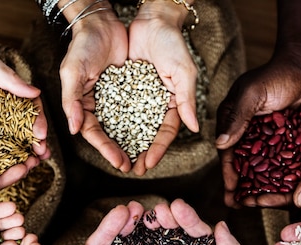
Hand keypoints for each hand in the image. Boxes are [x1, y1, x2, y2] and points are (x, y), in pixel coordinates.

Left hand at [0, 48, 48, 162]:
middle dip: (35, 144)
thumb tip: (36, 93)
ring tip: (29, 165)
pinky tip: (6, 168)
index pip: (30, 110)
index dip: (39, 123)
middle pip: (23, 129)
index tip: (41, 136)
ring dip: (21, 154)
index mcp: (7, 93)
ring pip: (8, 142)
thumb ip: (10, 78)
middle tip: (42, 156)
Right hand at [60, 6, 130, 171]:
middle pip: (111, 135)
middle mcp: (99, 106)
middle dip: (121, 152)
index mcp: (82, 105)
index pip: (94, 133)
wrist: (101, 23)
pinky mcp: (130, 90)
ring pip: (126, 126)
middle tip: (135, 168)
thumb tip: (74, 129)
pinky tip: (154, 135)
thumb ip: (72, 101)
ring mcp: (115, 99)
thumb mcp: (72, 72)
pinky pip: (139, 110)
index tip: (121, 163)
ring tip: (146, 158)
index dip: (106, 149)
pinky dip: (145, 123)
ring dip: (135, 143)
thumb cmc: (82, 46)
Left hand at [129, 1, 198, 175]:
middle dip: (140, 153)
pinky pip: (117, 109)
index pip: (166, 133)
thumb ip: (186, 100)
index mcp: (173, 103)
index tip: (148, 164)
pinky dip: (112, 124)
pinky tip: (105, 136)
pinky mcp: (123, 88)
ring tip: (118, 159)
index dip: (157, 150)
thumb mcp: (183, 72)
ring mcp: (139, 98)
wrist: (152, 20)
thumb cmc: (172, 43)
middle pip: (147, 135)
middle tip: (131, 170)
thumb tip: (195, 128)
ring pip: (131, 126)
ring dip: (125, 144)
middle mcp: (156, 104)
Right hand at [152, 200, 246, 244]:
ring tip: (145, 219)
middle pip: (177, 234)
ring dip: (153, 229)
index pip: (198, 232)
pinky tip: (134, 237)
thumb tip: (220, 225)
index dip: (188, 217)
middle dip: (167, 219)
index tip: (176, 206)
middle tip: (157, 211)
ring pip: (160, 244)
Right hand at [216, 56, 300, 207]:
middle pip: (240, 163)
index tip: (230, 193)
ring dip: (257, 185)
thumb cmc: (277, 75)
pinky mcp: (282, 137)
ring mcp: (265, 135)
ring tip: (257, 204)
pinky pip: (277, 160)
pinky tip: (279, 191)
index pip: (227, 152)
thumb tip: (220, 145)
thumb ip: (237, 117)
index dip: (228, 174)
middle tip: (239, 206)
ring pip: (258, 166)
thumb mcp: (253, 93)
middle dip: (239, 186)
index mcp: (233, 119)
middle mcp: (246, 130)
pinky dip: (276, 175)